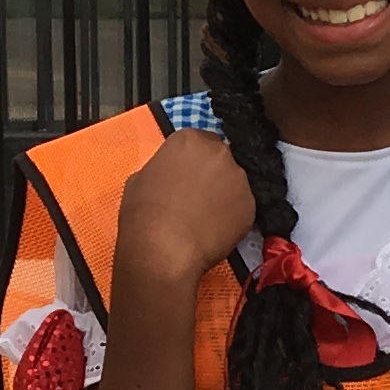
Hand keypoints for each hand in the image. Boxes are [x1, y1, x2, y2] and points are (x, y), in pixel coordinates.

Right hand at [118, 129, 258, 293]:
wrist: (163, 249)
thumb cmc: (145, 216)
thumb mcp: (139, 179)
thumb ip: (161, 168)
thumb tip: (166, 175)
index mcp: (188, 140)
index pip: (199, 141)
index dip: (193, 161)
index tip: (189, 175)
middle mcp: (218, 152)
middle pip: (220, 158)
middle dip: (211, 174)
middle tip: (197, 196)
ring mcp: (238, 178)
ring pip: (234, 182)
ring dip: (224, 194)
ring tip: (205, 217)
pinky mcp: (250, 204)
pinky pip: (242, 206)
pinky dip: (232, 216)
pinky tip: (215, 228)